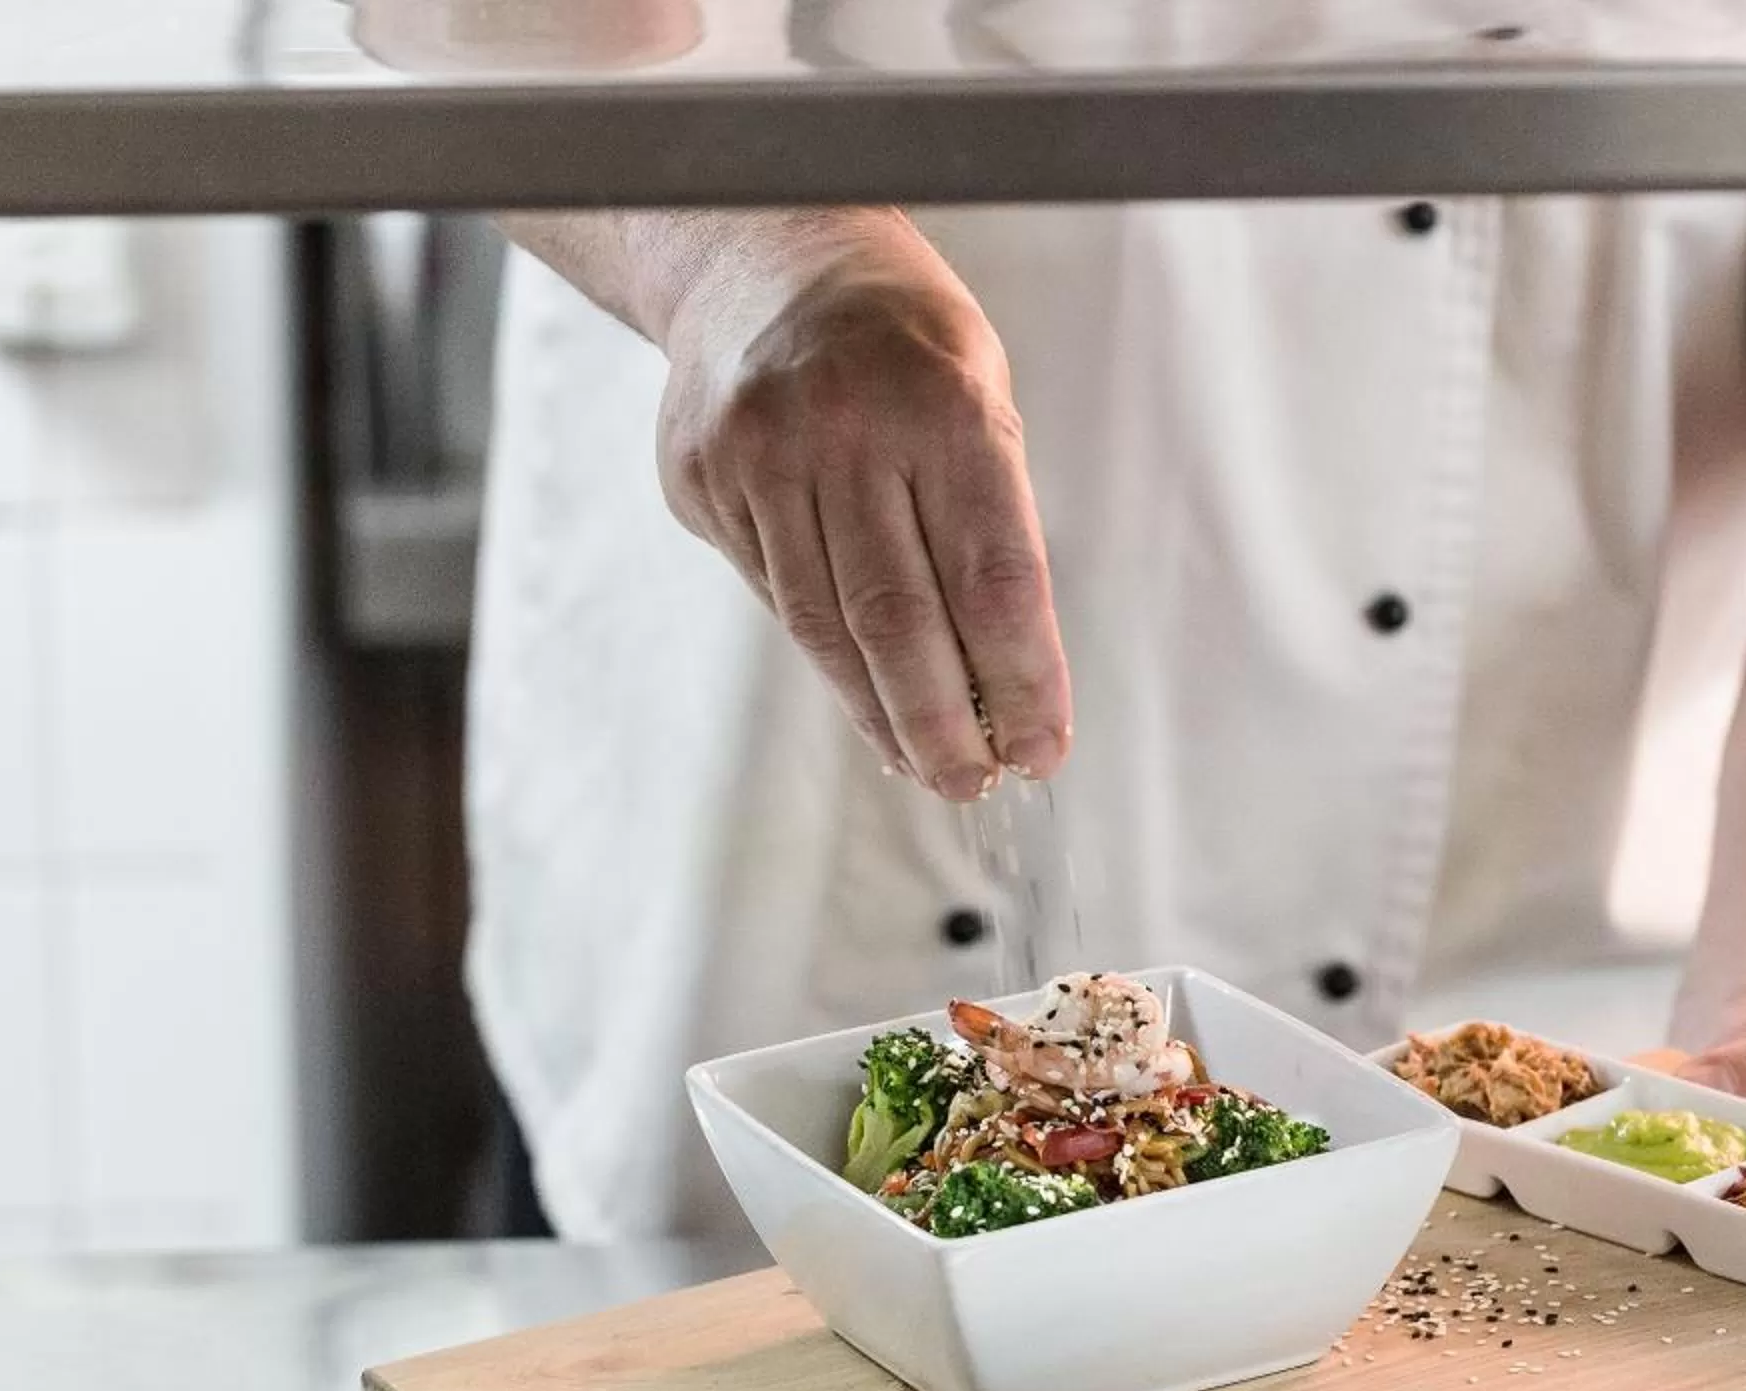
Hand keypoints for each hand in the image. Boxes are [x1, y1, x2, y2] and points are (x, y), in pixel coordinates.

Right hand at [652, 215, 1068, 798]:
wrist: (757, 250)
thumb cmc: (900, 338)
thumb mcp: (978, 391)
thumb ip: (989, 522)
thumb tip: (1005, 679)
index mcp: (943, 405)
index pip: (993, 578)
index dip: (1022, 680)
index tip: (1044, 748)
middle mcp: (845, 428)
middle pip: (899, 620)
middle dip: (946, 724)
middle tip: (975, 784)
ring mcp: (759, 452)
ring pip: (825, 626)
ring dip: (882, 713)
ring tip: (925, 762)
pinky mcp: (701, 476)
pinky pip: (775, 593)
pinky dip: (827, 658)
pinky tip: (863, 694)